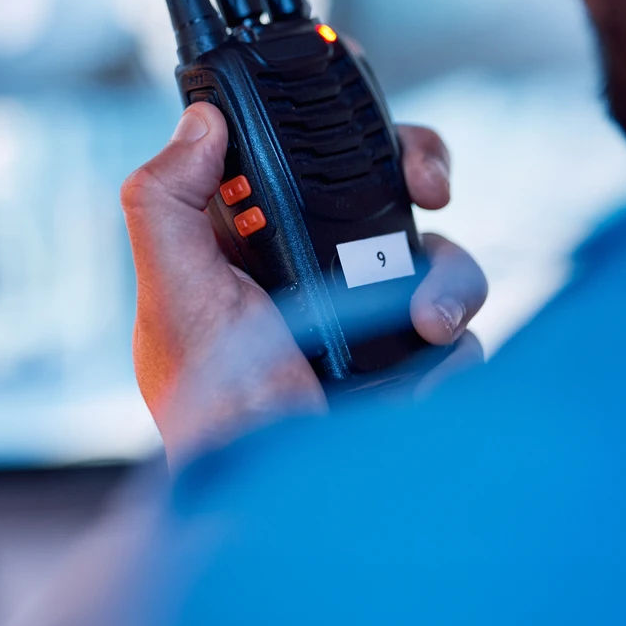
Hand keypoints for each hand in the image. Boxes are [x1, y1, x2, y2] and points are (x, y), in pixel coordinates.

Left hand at [122, 103, 486, 463]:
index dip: (339, 122)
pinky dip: (450, 350)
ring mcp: (370, 314)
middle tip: (429, 191)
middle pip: (389, 182)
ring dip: (448, 279)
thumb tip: (200, 120)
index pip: (304, 149)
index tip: (362, 121)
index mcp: (252, 236)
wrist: (273, 504)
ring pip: (439, 253)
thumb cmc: (209, 407)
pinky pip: (460, 331)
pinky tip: (418, 379)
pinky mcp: (411, 363)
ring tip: (428, 324)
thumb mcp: (171, 294)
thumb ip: (165, 199)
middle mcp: (315, 264)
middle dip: (421, 171)